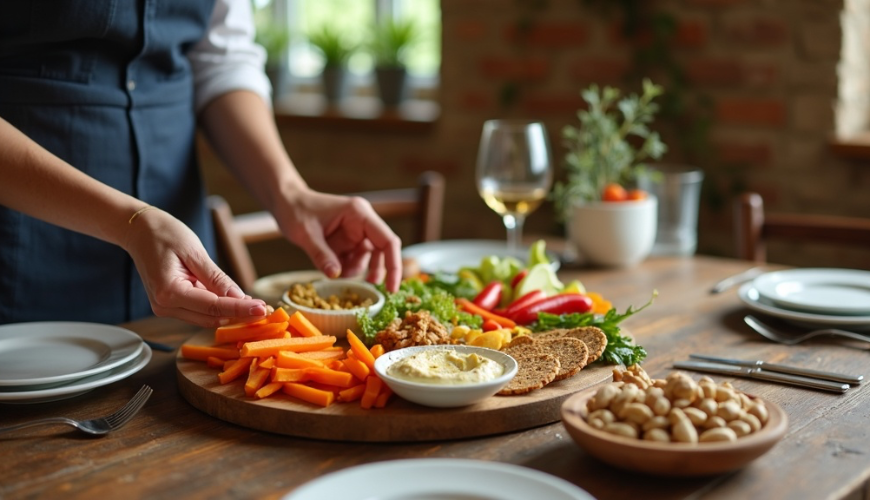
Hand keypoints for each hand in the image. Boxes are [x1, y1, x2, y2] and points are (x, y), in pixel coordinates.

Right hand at [122, 208, 267, 326]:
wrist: (138, 230)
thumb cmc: (165, 234)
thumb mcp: (195, 252)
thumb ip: (217, 279)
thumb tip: (240, 298)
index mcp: (169, 292)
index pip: (213, 307)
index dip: (240, 310)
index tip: (262, 309)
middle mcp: (165, 306)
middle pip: (211, 318)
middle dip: (238, 314)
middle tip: (264, 307)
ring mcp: (165, 308)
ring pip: (206, 318)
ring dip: (229, 312)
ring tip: (252, 303)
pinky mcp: (169, 305)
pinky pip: (199, 311)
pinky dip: (217, 306)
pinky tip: (232, 298)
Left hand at [275, 189, 401, 291]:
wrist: (285, 203)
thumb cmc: (295, 210)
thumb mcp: (305, 234)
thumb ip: (321, 255)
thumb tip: (336, 275)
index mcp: (359, 214)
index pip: (387, 240)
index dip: (394, 265)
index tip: (392, 288)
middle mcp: (362, 222)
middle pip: (382, 251)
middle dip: (376, 270)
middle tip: (367, 286)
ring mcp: (356, 232)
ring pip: (368, 259)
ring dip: (355, 270)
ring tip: (337, 271)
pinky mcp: (348, 241)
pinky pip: (354, 260)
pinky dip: (345, 269)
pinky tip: (331, 267)